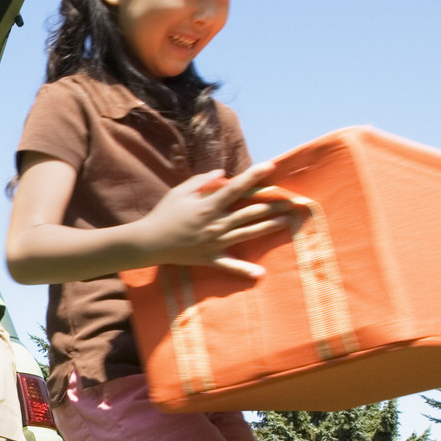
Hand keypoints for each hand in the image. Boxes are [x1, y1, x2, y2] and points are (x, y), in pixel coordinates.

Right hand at [135, 161, 299, 278]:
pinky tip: (261, 274)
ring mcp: (215, 242)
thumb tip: (224, 175)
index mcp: (209, 205)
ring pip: (248, 233)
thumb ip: (202, 181)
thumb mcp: (180, 192)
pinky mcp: (210, 258)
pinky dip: (245, 270)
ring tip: (287, 221)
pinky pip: (230, 265)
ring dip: (269, 227)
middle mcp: (216, 223)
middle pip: (250, 212)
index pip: (237, 187)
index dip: (254, 176)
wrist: (149, 242)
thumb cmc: (164, 214)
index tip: (271, 166)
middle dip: (272, 205)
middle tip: (291, 200)